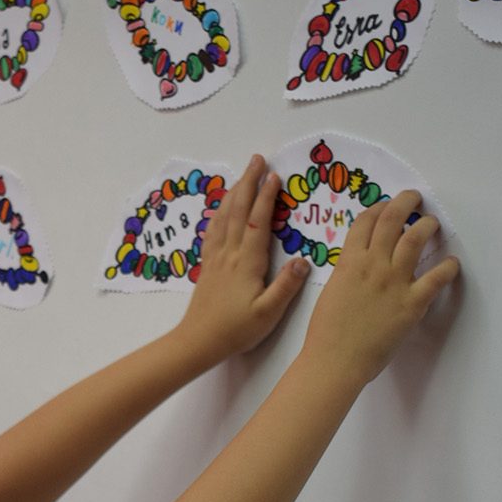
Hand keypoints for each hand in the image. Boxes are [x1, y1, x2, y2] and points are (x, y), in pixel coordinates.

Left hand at [180, 154, 308, 361]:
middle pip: (238, 210)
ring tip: (241, 176)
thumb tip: (304, 261)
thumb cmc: (235, 330)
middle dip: (248, 183)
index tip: (274, 175)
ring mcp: (216, 259)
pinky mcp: (208, 267)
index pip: (258, 222)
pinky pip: (212, 232)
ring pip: (223, 217)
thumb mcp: (268, 313)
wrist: (198, 342)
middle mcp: (229, 254)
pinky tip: (220, 210)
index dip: (266, 196)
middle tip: (257, 159)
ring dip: (233, 193)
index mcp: (247, 262)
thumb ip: (286, 286)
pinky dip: (218, 214)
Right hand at [304, 190, 459, 382]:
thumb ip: (347, 273)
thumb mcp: (331, 291)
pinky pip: (437, 278)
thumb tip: (360, 266)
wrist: (335, 360)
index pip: (366, 221)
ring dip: (427, 225)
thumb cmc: (326, 332)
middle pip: (392, 219)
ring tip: (432, 223)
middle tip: (415, 198)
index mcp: (349, 262)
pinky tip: (452, 263)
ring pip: (415, 239)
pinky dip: (448, 267)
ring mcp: (394, 282)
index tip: (386, 206)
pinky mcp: (412, 302)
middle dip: (406, 202)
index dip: (378, 207)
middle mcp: (373, 265)